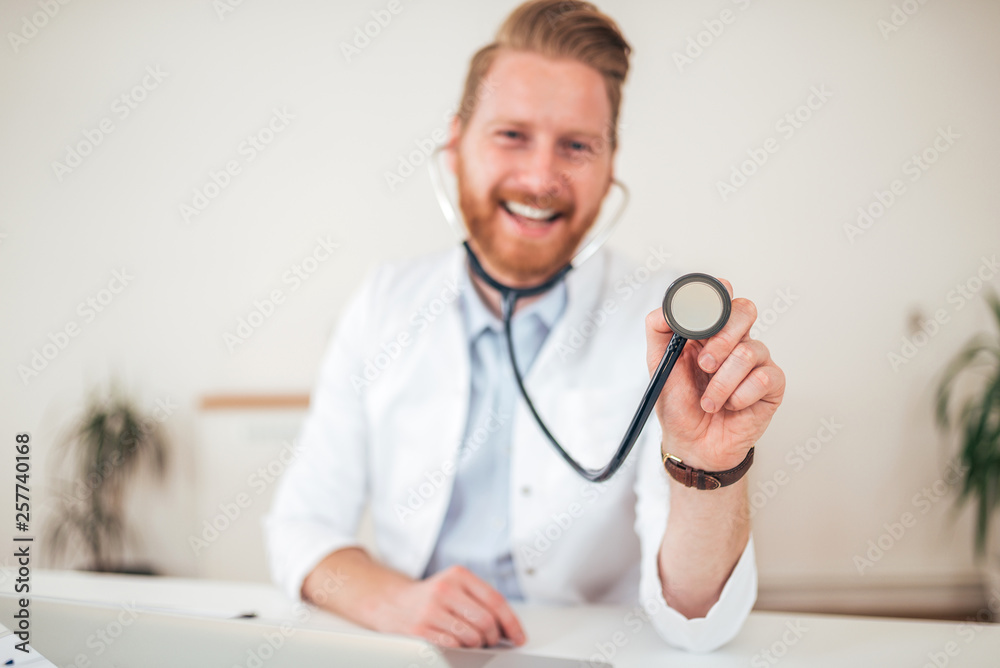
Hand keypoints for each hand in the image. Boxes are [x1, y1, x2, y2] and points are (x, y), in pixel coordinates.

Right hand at [376, 565, 525, 647]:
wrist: (391, 603)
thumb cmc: (431, 597)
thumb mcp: (455, 586)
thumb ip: (480, 599)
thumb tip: (509, 626)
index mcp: (458, 575)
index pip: (495, 600)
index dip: (512, 622)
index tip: (519, 636)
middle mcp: (444, 589)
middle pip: (486, 621)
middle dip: (494, 636)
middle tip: (492, 640)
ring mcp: (430, 610)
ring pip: (472, 636)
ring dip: (477, 644)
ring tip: (473, 641)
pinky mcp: (419, 630)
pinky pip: (453, 645)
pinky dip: (460, 648)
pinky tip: (457, 642)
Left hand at [645, 279, 784, 470]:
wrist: (692, 444)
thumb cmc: (678, 405)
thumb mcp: (660, 364)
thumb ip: (659, 331)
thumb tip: (666, 308)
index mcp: (709, 331)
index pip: (722, 299)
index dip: (719, 297)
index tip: (709, 307)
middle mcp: (735, 341)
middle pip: (745, 311)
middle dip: (722, 338)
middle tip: (705, 363)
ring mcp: (756, 362)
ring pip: (749, 351)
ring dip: (722, 382)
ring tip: (709, 401)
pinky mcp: (772, 386)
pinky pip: (763, 378)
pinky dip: (740, 396)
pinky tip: (731, 407)